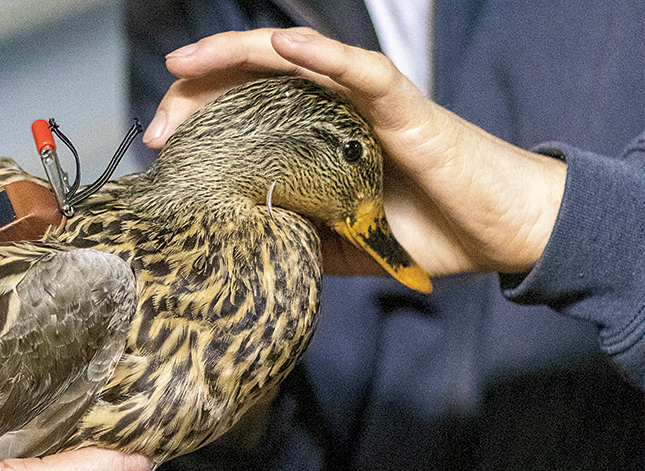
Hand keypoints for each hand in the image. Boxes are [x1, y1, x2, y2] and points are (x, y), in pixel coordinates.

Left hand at [143, 28, 567, 275]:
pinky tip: (285, 44)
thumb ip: (289, 231)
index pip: (242, 113)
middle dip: (196, 96)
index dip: (195, 121)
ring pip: (295, 60)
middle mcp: (333, 110)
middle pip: (252, 82)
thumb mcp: (334, 241)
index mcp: (312, 138)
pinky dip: (323, 52)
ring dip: (237, 57)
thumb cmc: (422, 231)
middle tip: (156, 125)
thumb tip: (231, 235)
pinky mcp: (406, 107)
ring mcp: (367, 104)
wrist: (498, 235)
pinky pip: (362, 70)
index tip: (155, 145)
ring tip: (188, 63)